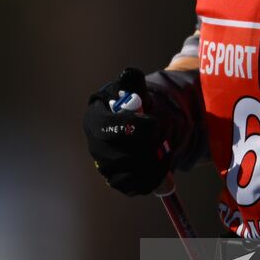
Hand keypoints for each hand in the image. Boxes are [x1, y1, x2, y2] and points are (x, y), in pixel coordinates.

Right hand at [83, 67, 173, 195]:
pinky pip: (134, 186)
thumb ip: (132, 81)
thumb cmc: (134, 104)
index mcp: (94, 119)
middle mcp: (95, 144)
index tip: (154, 122)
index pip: (106, 127)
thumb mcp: (134, 89)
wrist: (139, 125)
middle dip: (144, 148)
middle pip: (117, 154)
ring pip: (127, 172)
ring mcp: (104, 165)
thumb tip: (129, 73)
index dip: (130, 126)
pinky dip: (152, 179)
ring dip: (150, 164)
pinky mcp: (117, 180)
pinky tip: (162, 166)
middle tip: (163, 140)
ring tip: (165, 152)